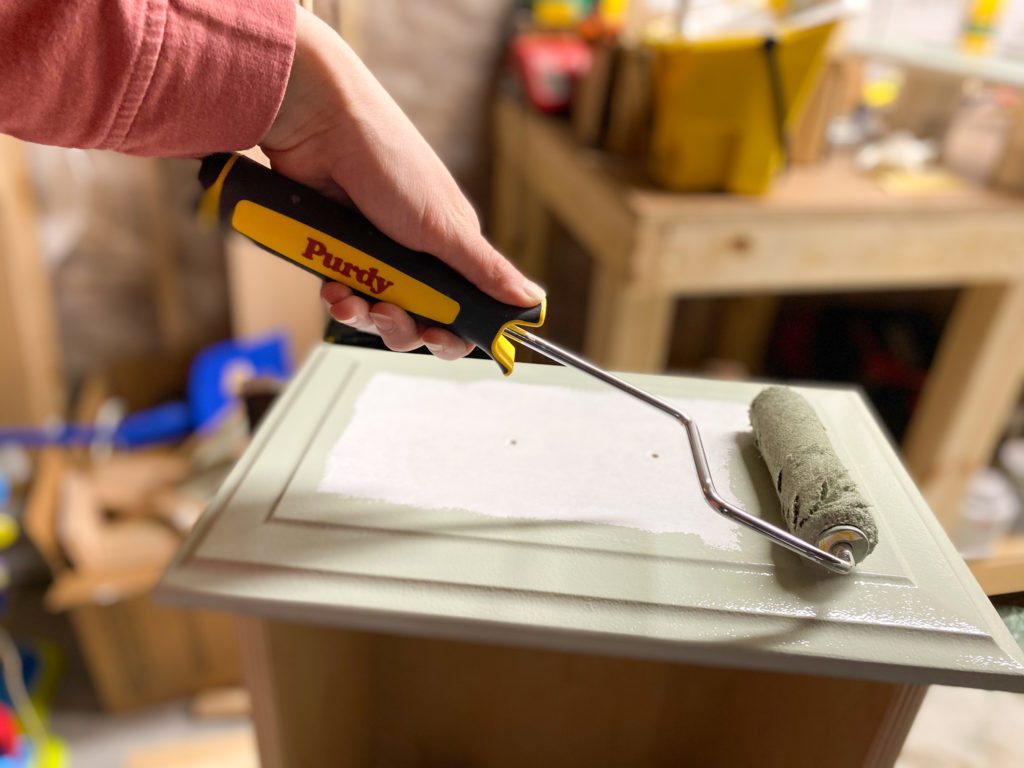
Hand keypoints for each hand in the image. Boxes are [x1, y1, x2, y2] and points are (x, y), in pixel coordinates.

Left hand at [260, 7, 543, 359]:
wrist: (320, 127)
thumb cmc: (388, 163)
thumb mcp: (445, 228)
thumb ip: (486, 271)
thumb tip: (532, 300)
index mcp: (452, 249)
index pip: (462, 310)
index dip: (452, 333)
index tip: (438, 337)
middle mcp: (416, 255)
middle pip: (417, 321)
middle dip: (401, 326)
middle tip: (388, 312)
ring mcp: (374, 255)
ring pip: (376, 313)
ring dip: (363, 313)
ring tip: (352, 297)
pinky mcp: (336, 252)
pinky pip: (343, 295)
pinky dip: (338, 298)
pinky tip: (332, 288)